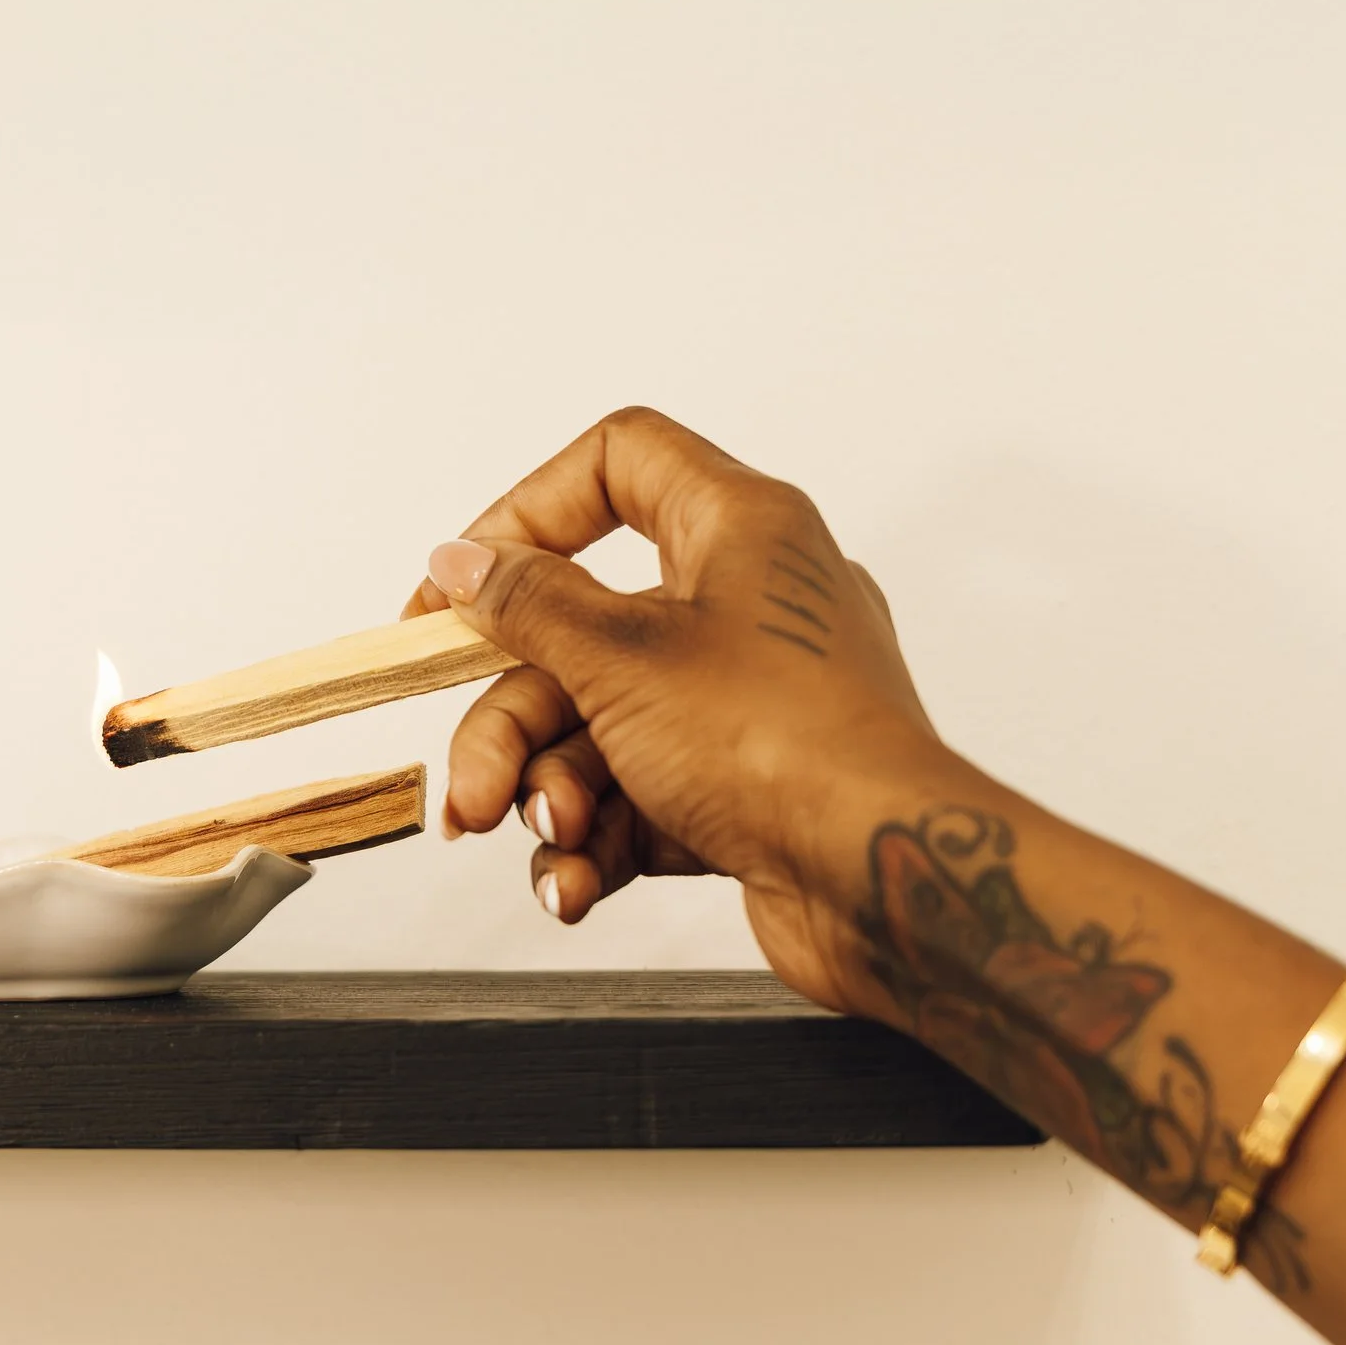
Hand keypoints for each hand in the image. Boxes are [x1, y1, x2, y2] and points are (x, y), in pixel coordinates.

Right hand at [411, 406, 944, 1010]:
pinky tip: (574, 880)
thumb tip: (467, 563)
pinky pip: (638, 793)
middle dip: (512, 719)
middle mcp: (747, 604)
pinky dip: (595, 837)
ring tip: (547, 837)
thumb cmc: (787, 747)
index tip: (463, 583)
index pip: (618, 463)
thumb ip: (529, 605)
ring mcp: (746, 701)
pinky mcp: (743, 784)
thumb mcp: (623, 660)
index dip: (527, 512)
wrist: (881, 880)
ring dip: (548, 791)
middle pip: (581, 631)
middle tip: (472, 783)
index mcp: (740, 529)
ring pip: (600, 725)